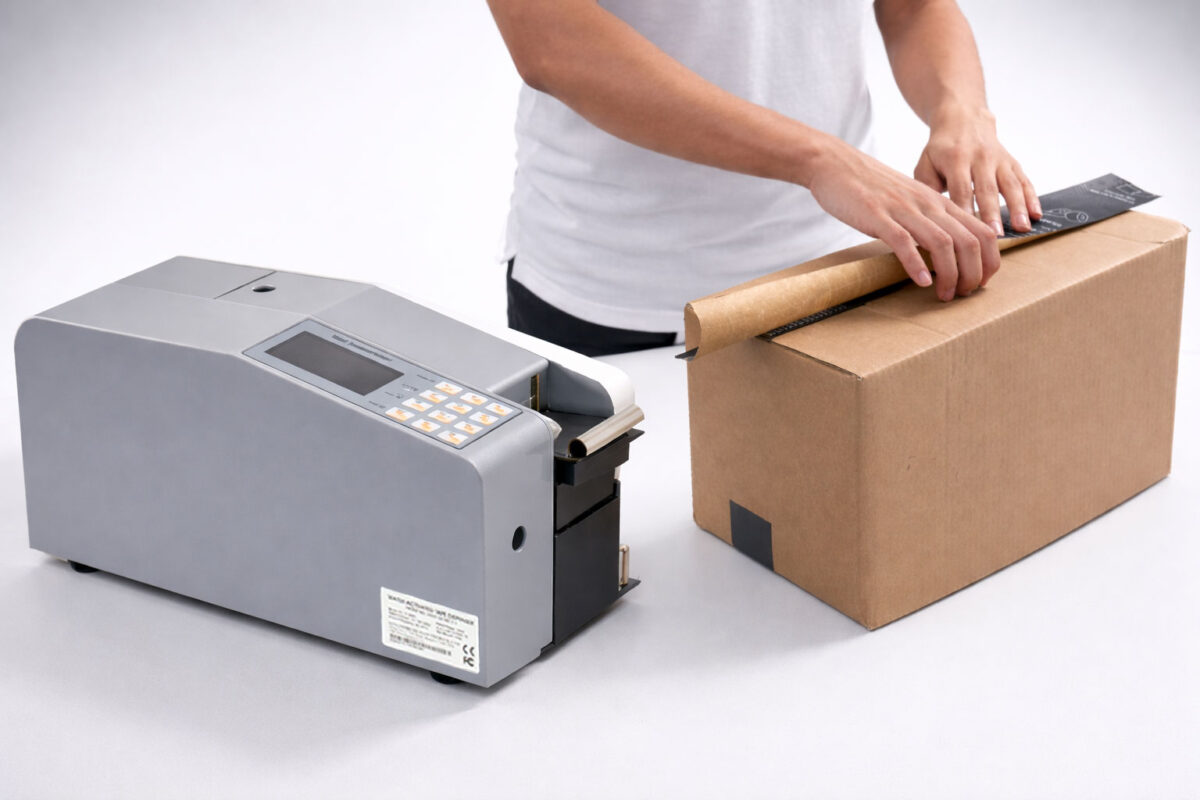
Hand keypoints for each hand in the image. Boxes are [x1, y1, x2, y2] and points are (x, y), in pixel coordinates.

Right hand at [805, 136, 999, 300]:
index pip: (981, 231)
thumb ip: (926, 220)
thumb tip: (940, 250)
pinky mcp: (878, 216)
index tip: (980, 282)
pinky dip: (916, 264)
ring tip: (945, 295)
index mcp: (938, 202)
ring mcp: (904, 209)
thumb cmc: (870, 186)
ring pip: (943, 243)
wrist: (835, 163)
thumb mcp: (909, 200)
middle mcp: (928, 204)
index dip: (988, 261)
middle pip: (969, 240)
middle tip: (963, 294)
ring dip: (950, 274)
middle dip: (973, 273)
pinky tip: (920, 282)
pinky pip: (904, 242)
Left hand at [914, 106, 1040, 237]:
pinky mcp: (1012, 162)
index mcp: (955, 158)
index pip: (961, 188)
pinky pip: (1024, 180)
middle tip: (995, 235)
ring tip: (1023, 227)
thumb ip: (928, 188)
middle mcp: (980, 157)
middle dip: (992, 213)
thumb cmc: (941, 150)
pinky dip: (1032, 197)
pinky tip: (1037, 214)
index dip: (965, 209)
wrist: (963, 119)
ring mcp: (999, 159)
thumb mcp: (926, 164)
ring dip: (1018, 207)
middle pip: (987, 189)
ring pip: (1010, 185)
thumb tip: (928, 215)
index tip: (967, 231)